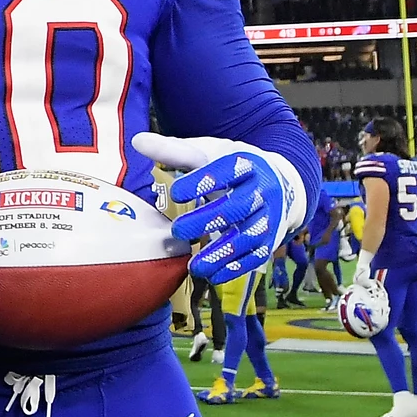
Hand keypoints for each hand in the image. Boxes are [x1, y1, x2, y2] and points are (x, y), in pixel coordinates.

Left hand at [132, 133, 304, 284]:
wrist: (279, 183)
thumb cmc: (231, 168)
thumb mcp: (208, 153)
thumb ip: (174, 151)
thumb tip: (137, 141)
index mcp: (245, 164)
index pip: (228, 170)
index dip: (204, 181)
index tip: (175, 192)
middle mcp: (261, 191)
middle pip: (238, 207)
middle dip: (208, 220)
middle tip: (177, 231)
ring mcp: (268, 218)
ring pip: (248, 236)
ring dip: (222, 253)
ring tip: (194, 266)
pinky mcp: (269, 240)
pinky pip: (256, 257)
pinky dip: (235, 268)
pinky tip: (212, 275)